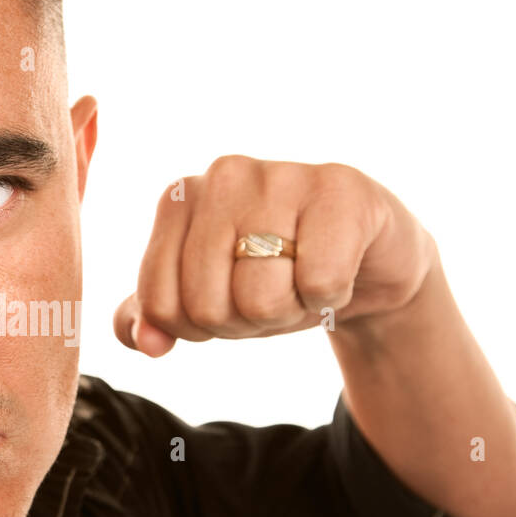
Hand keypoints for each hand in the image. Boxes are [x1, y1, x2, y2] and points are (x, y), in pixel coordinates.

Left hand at [113, 155, 437, 355]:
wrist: (368, 261)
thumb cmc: (277, 276)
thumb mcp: (207, 300)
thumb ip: (155, 319)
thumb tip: (147, 341)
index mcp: (178, 199)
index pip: (161, 305)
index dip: (201, 329)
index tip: (232, 300)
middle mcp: (223, 176)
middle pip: (208, 307)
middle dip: (246, 322)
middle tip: (276, 291)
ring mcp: (282, 175)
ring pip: (261, 299)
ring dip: (290, 310)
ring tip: (305, 280)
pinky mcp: (341, 189)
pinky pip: (319, 282)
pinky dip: (331, 296)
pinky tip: (340, 268)